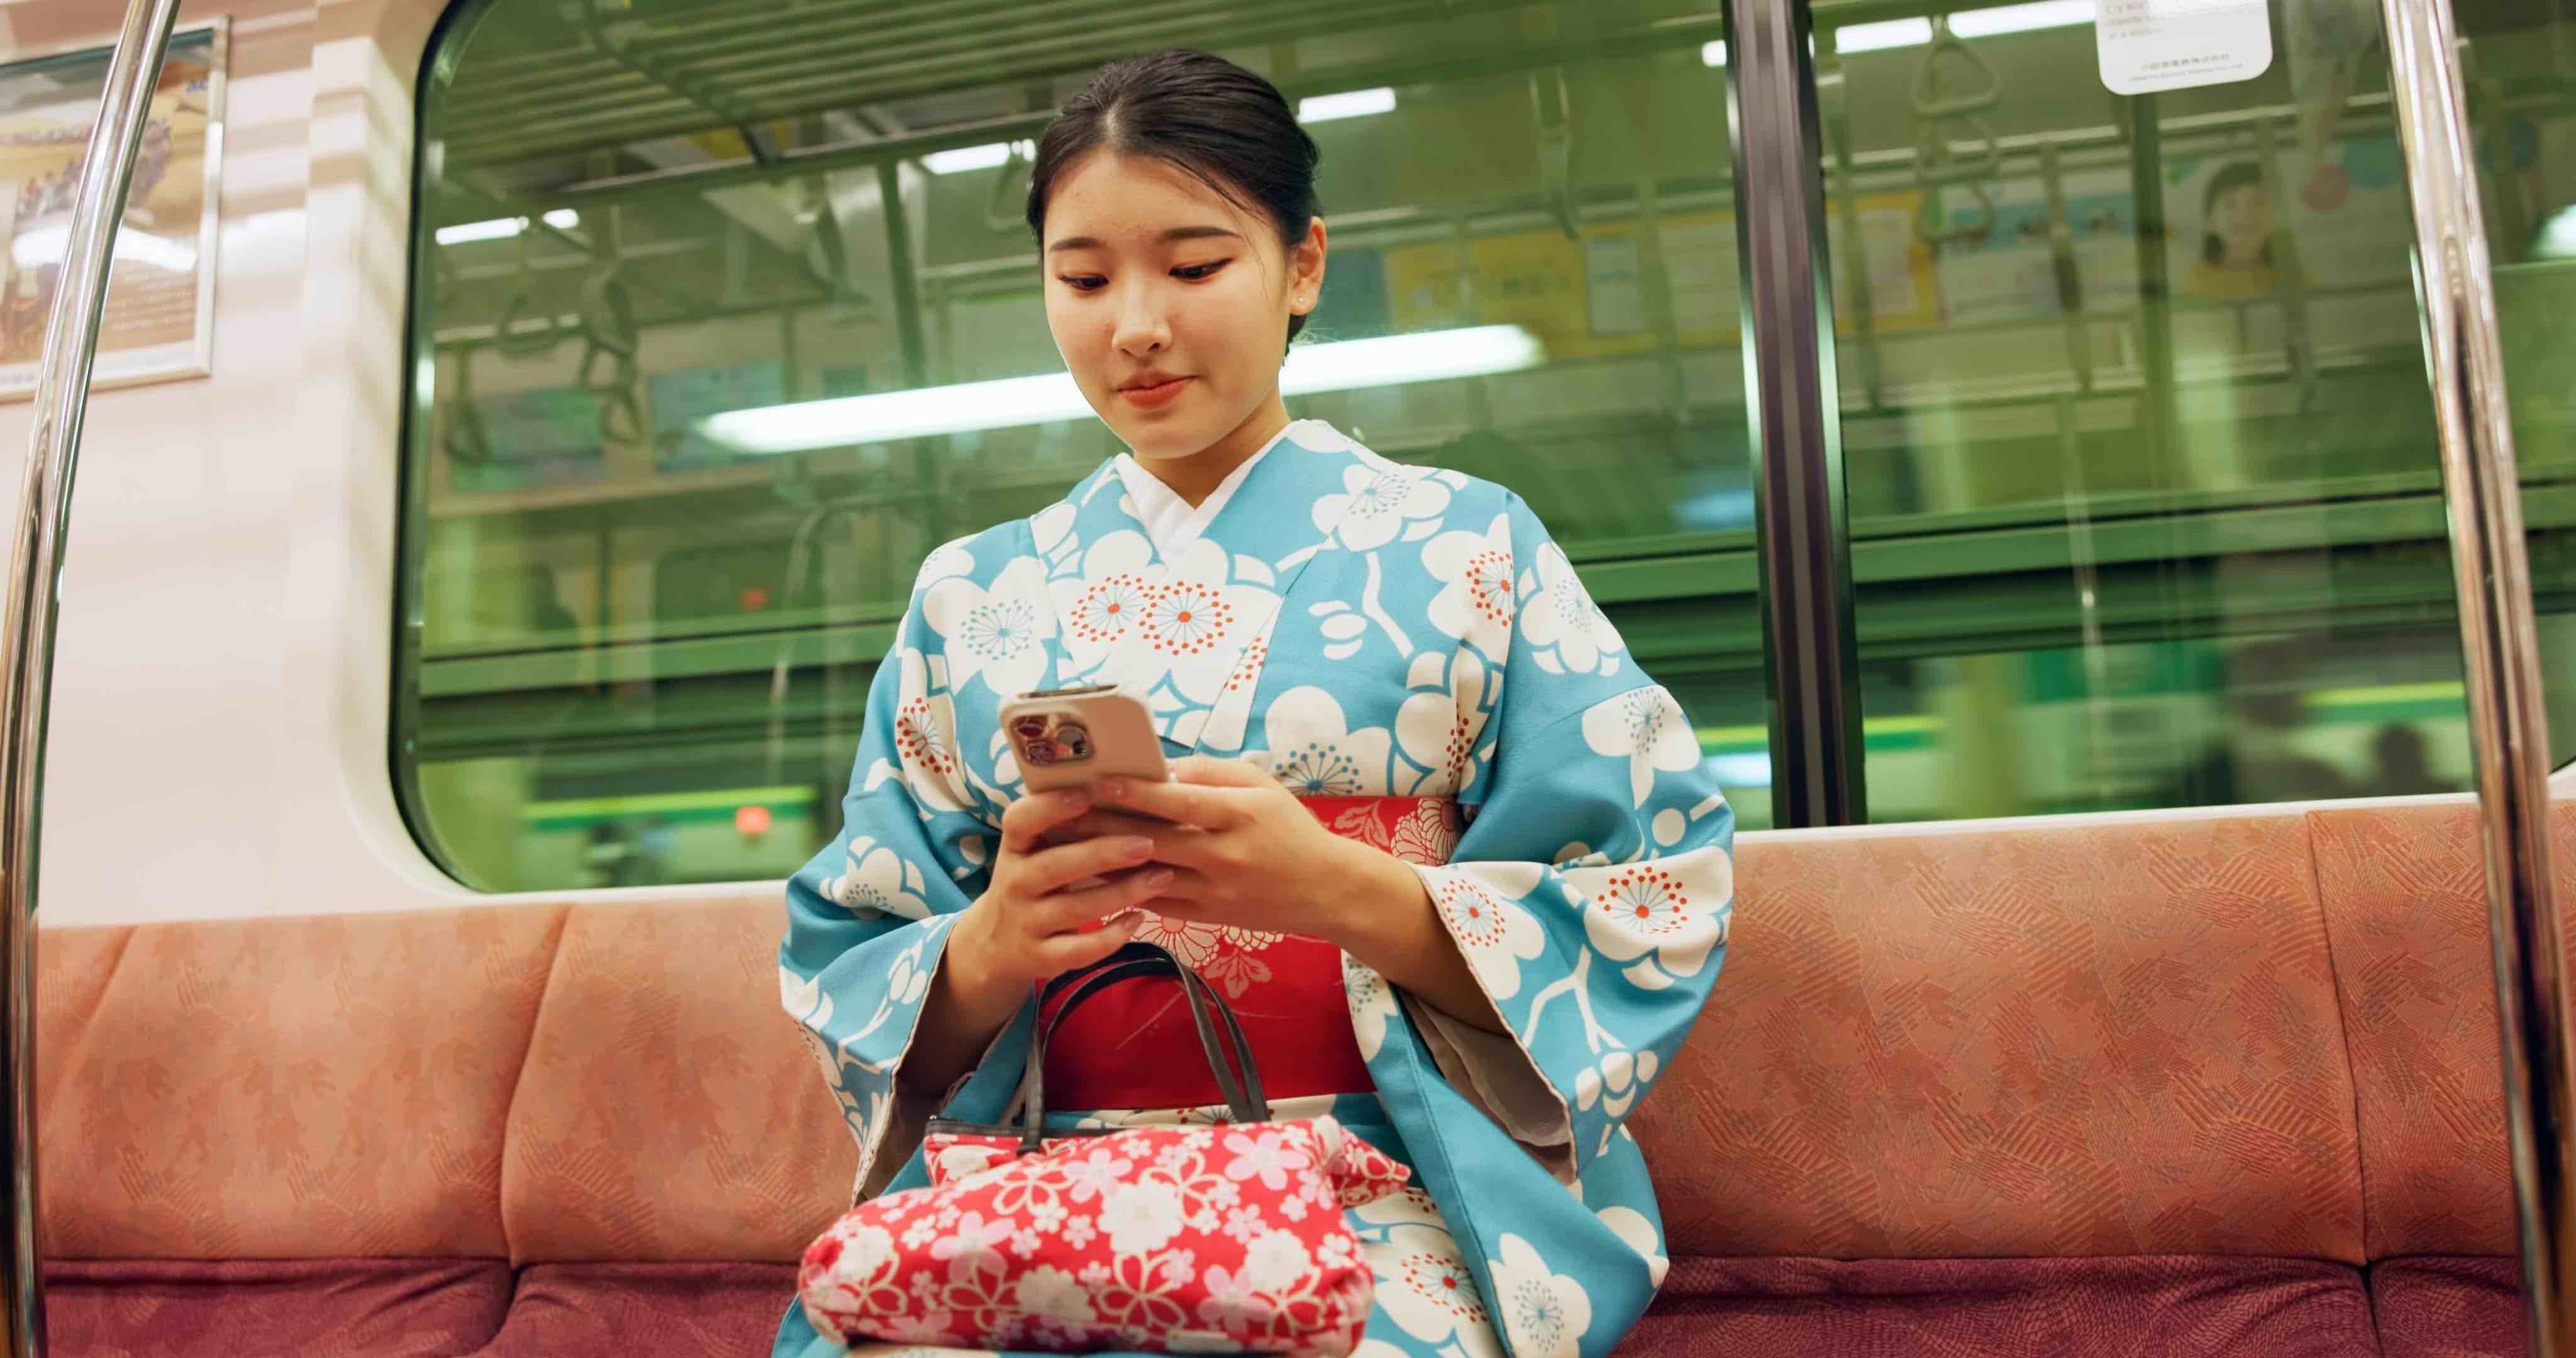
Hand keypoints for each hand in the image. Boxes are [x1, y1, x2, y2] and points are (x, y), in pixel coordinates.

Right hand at [946, 789, 1173, 1017]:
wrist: (995, 944)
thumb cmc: (1032, 882)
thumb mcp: (1034, 851)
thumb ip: (1066, 828)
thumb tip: (1129, 789)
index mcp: (1015, 847)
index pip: (1019, 821)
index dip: (1051, 806)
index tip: (1088, 793)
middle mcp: (1015, 883)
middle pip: (1055, 866)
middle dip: (1102, 854)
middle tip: (1147, 843)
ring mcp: (1026, 923)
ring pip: (1074, 909)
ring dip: (1121, 892)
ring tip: (1162, 877)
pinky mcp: (1040, 958)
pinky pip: (1078, 950)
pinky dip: (1110, 937)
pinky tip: (1139, 920)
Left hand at [1081, 756, 1400, 945]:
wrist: (1326, 890)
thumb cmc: (1290, 829)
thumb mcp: (1263, 787)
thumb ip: (1213, 774)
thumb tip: (1162, 770)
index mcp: (1240, 815)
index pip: (1180, 803)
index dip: (1137, 793)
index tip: (1097, 781)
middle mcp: (1225, 855)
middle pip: (1153, 841)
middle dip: (1103, 826)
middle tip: (1059, 813)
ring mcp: (1215, 891)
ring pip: (1147, 877)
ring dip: (1103, 862)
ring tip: (1062, 847)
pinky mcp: (1208, 916)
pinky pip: (1157, 904)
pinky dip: (1123, 890)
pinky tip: (1091, 878)